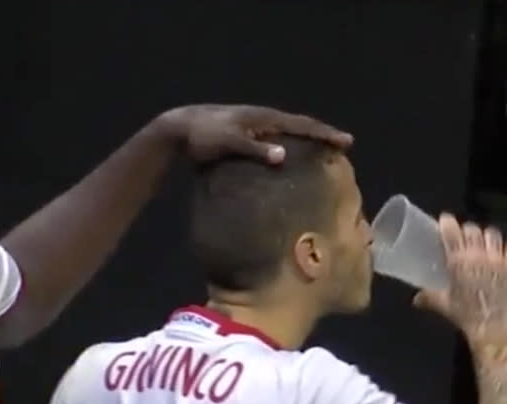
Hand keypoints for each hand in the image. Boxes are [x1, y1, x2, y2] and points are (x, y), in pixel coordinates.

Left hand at [160, 104, 352, 164]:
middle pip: (299, 126)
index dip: (324, 133)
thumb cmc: (204, 135)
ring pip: (287, 133)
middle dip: (321, 135)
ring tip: (322, 154)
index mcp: (264, 118)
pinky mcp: (244, 137)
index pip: (302, 125)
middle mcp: (263, 120)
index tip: (346, 142)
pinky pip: (272, 142)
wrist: (179, 128)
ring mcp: (254, 128)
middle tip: (342, 146)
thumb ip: (254, 148)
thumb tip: (283, 155)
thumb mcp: (228, 142)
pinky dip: (286, 148)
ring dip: (305, 141)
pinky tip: (288, 163)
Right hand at [414, 214, 506, 340]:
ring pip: (493, 234)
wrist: (498, 325)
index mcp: (459, 260)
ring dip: (486, 235)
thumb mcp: (446, 306)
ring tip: (483, 241)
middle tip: (462, 234)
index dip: (447, 223)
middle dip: (467, 229)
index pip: (451, 232)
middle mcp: (480, 254)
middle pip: (474, 229)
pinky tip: (498, 257)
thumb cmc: (469, 315)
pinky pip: (506, 250)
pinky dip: (501, 250)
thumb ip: (431, 298)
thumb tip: (417, 298)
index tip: (444, 219)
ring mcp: (499, 259)